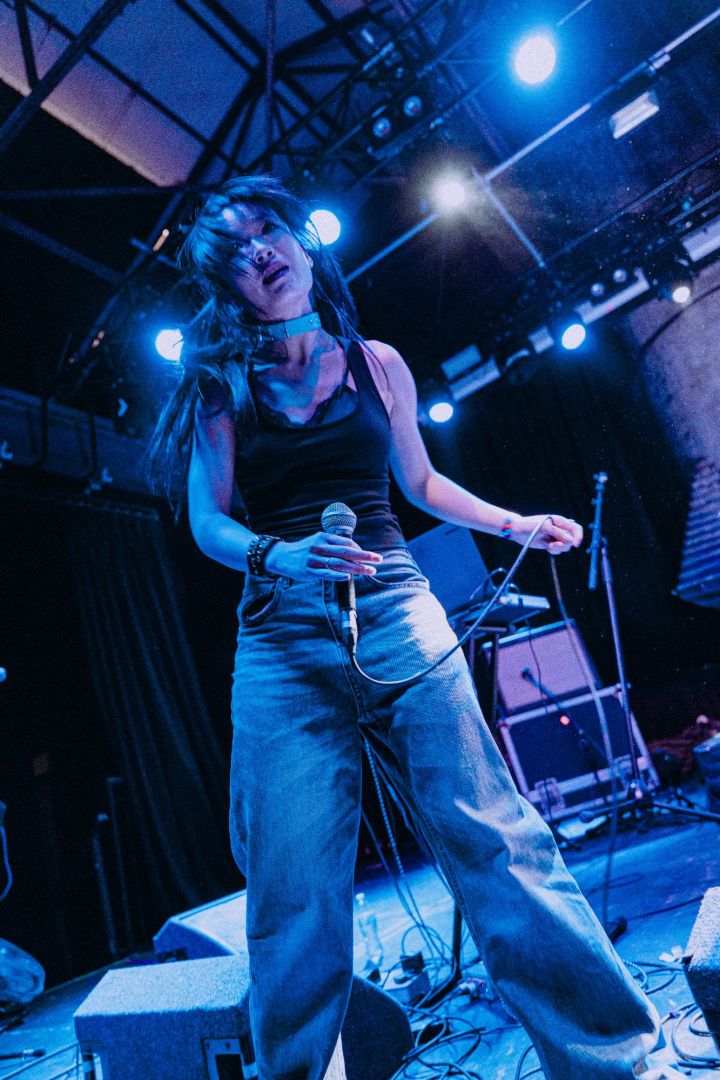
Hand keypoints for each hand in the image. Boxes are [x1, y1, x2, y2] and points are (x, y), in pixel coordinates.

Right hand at [263, 531, 383, 581]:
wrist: (281, 556)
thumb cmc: (304, 549)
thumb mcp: (318, 541)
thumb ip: (333, 545)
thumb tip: (354, 551)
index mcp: (323, 537)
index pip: (346, 542)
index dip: (360, 549)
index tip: (369, 556)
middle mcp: (319, 547)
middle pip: (346, 552)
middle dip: (364, 556)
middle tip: (379, 559)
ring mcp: (314, 560)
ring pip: (339, 564)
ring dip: (356, 568)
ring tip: (369, 571)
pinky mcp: (308, 571)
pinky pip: (326, 574)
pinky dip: (338, 575)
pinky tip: (348, 577)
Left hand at [510, 514, 582, 554]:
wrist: (518, 531)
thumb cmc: (530, 525)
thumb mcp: (544, 527)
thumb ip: (557, 533)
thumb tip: (570, 541)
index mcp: (560, 521)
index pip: (576, 528)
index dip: (578, 536)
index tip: (574, 545)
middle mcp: (560, 529)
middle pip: (572, 540)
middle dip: (564, 544)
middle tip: (552, 544)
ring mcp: (556, 537)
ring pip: (565, 547)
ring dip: (558, 548)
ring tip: (547, 544)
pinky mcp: (551, 544)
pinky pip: (558, 551)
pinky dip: (554, 551)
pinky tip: (546, 546)